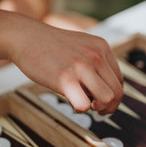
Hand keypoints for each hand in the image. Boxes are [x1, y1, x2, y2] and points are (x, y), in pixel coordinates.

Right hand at [9, 19, 123, 113]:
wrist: (25, 36)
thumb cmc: (49, 45)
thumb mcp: (81, 46)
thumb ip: (95, 61)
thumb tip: (105, 88)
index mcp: (101, 47)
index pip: (119, 80)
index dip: (113, 96)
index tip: (103, 102)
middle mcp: (95, 55)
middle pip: (117, 92)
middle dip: (109, 107)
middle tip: (97, 110)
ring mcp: (81, 66)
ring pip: (106, 99)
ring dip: (98, 108)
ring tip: (86, 104)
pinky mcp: (65, 78)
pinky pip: (84, 105)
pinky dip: (80, 109)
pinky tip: (72, 102)